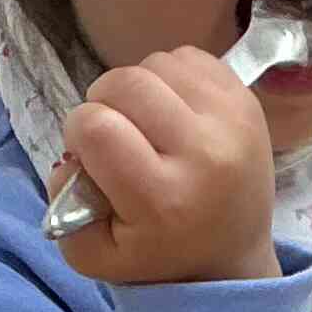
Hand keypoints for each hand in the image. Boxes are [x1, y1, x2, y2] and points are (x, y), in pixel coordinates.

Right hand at [54, 48, 278, 287]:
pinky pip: (189, 58)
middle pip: (126, 83)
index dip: (77, 131)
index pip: (97, 127)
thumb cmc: (157, 254)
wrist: (233, 252)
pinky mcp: (247, 100)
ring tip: (143, 121)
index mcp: (163, 199)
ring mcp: (231, 120)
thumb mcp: (93, 253)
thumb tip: (70, 154)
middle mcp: (204, 153)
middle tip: (111, 131)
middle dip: (102, 100)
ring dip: (137, 86)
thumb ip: (64, 203)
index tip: (88, 153)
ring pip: (156, 64)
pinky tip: (172, 108)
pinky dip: (169, 76)